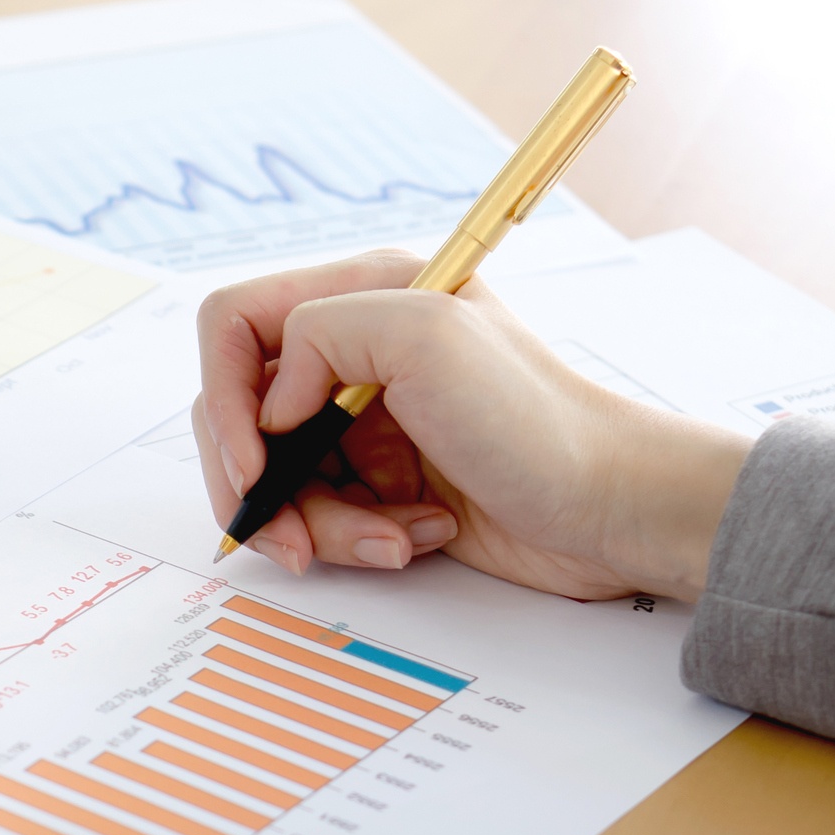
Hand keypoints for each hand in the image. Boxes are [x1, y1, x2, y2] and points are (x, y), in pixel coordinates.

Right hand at [192, 250, 753, 600]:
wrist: (612, 510)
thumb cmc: (537, 421)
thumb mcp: (425, 337)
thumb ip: (319, 336)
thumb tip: (269, 408)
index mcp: (360, 295)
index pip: (233, 326)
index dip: (223, 397)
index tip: (255, 463)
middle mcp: (353, 354)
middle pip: (240, 416)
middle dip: (261, 485)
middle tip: (291, 536)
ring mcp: (363, 422)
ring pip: (275, 479)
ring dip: (318, 523)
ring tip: (386, 539)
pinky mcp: (379, 482)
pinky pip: (318, 516)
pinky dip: (352, 539)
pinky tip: (412, 536)